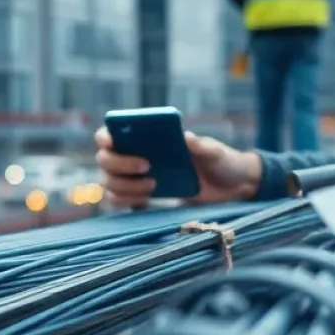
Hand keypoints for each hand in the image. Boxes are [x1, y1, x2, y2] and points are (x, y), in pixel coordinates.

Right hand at [94, 128, 261, 208]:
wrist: (229, 187)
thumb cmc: (220, 161)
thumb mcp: (215, 151)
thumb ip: (201, 145)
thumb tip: (185, 137)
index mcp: (145, 136)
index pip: (110, 133)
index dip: (105, 136)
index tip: (113, 142)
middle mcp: (133, 154)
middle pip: (105, 159)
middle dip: (120, 164)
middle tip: (148, 166)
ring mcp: (134, 177)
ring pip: (109, 182)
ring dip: (124, 186)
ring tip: (153, 186)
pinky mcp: (141, 197)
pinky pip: (119, 201)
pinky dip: (126, 201)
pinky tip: (145, 201)